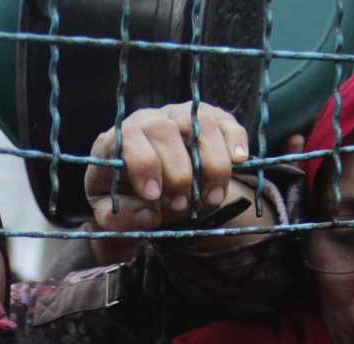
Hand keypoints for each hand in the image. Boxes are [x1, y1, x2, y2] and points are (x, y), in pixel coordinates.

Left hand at [86, 103, 249, 231]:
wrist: (151, 188)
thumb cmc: (130, 197)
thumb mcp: (115, 212)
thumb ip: (123, 217)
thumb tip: (148, 217)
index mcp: (118, 140)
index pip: (129, 137)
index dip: (144, 164)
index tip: (154, 195)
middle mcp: (149, 120)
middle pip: (165, 130)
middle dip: (179, 172)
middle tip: (185, 205)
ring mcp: (179, 116)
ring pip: (200, 123)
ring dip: (212, 164)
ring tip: (213, 198)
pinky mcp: (208, 119)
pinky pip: (225, 122)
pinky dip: (234, 139)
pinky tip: (238, 161)